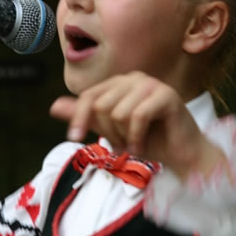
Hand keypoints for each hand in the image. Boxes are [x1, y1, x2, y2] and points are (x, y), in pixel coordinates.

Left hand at [49, 72, 224, 179]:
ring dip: (123, 137)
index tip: (75, 138)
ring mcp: (152, 84)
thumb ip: (85, 116)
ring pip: (117, 112)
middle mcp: (135, 78)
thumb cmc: (149, 141)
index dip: (78, 118)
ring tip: (134, 144)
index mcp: (120, 83)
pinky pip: (137, 117)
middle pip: (101, 105)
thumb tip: (54, 106)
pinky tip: (141, 146)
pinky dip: (135, 137)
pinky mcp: (167, 95)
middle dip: (108, 132)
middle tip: (121, 144)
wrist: (181, 156)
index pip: (88, 96)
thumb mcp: (110, 130)